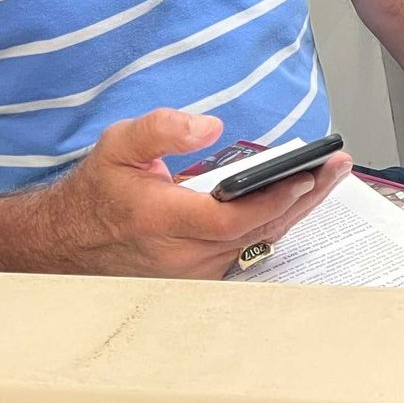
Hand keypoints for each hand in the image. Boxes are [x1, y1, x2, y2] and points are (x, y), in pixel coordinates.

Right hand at [34, 109, 352, 279]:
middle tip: (335, 166)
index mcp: (161, 221)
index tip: (306, 174)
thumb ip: (162, 128)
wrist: (67, 243)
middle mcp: (181, 255)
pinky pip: (248, 249)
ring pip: (258, 242)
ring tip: (327, 175)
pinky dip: (275, 223)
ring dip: (296, 209)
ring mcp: (193, 271)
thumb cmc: (98, 191)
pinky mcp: (200, 275)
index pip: (231, 219)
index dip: (273, 199)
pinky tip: (298, 198)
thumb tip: (210, 126)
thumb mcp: (119, 144)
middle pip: (258, 231)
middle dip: (303, 197)